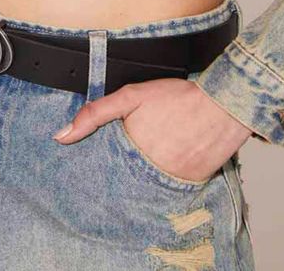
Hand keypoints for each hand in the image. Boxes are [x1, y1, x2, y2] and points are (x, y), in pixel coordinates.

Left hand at [52, 77, 252, 182]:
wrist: (222, 105)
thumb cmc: (177, 97)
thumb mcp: (131, 96)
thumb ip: (96, 114)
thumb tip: (62, 136)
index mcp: (131, 153)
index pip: (106, 173)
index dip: (104, 165)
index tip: (107, 158)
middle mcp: (149, 173)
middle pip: (126, 180)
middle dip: (126, 169)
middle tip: (140, 147)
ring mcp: (170, 182)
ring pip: (148, 185)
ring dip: (147, 173)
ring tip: (158, 149)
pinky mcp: (190, 186)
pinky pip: (172, 188)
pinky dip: (168, 175)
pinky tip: (173, 155)